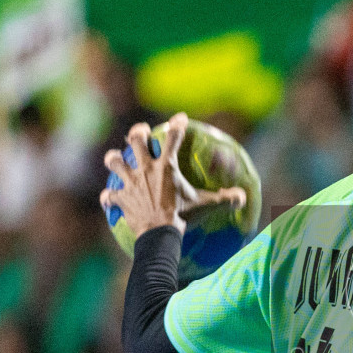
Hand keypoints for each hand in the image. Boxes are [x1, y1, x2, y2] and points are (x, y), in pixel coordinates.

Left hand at [100, 113, 245, 238]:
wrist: (159, 234)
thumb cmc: (183, 217)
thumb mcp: (206, 207)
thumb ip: (225, 199)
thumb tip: (243, 197)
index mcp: (166, 166)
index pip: (173, 137)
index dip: (177, 124)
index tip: (180, 118)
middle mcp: (145, 169)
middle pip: (135, 140)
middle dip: (137, 133)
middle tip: (141, 133)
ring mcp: (130, 183)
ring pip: (114, 161)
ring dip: (114, 159)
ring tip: (116, 159)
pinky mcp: (120, 199)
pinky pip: (109, 195)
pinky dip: (109, 197)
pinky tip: (110, 198)